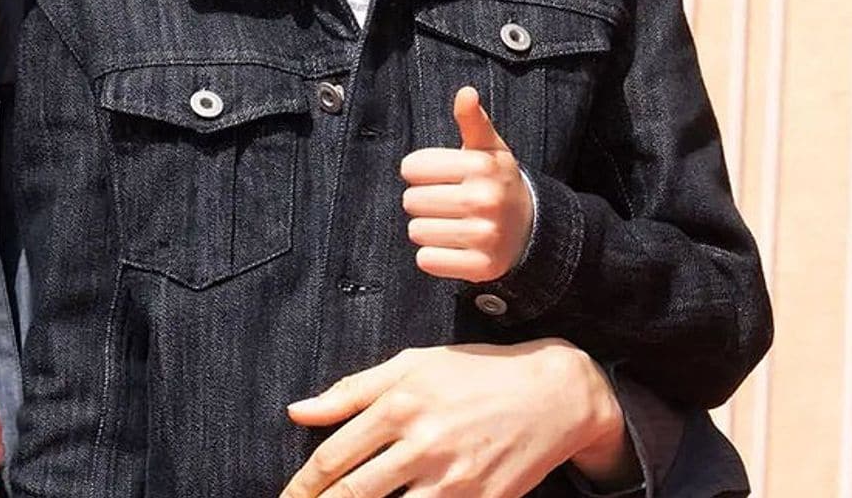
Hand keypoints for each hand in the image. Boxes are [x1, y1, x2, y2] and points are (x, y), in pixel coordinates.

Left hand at [280, 340, 635, 497]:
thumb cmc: (475, 373)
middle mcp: (424, 444)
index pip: (335, 457)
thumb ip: (351, 390)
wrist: (554, 394)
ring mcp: (455, 480)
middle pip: (354, 493)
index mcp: (401, 405)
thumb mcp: (412, 365)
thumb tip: (297, 412)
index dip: (302, 485)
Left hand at [399, 85, 533, 281]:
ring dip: (428, 229)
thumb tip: (465, 92)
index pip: (412, 167)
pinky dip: (434, 255)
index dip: (420, 172)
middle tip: (448, 202)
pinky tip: (454, 246)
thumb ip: (472, 120)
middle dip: (423, 201)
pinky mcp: (481, 266)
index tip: (441, 176)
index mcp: (482, 166)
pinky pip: (427, 260)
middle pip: (411, 201)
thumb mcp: (489, 148)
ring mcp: (484, 235)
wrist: (532, 229)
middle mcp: (484, 199)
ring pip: (417, 231)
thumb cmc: (498, 182)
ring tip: (452, 224)